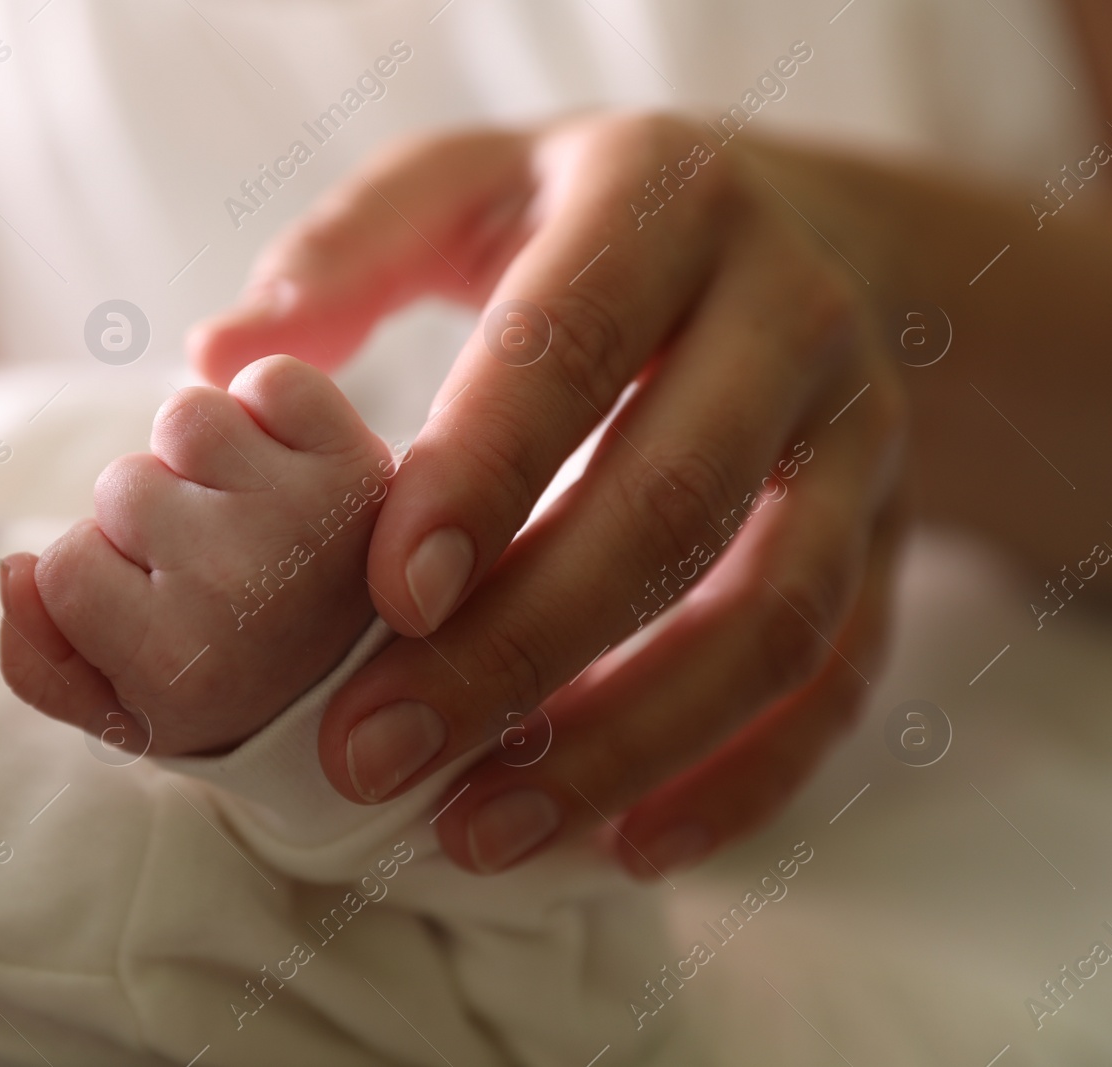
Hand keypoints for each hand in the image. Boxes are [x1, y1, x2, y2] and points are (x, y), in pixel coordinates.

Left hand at [190, 114, 907, 875]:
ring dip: (625, 742)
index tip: (389, 595)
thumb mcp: (469, 186)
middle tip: (373, 751)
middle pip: (673, 500)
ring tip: (477, 830)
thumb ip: (348, 251)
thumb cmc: (588, 223)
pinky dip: (746, 779)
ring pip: (773, 614)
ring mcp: (861, 438)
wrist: (808, 234)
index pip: (572, 342)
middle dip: (520, 646)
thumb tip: (222, 360)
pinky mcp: (888, 537)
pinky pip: (841, 678)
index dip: (483, 472)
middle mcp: (787, 317)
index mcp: (663, 206)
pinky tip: (631, 847)